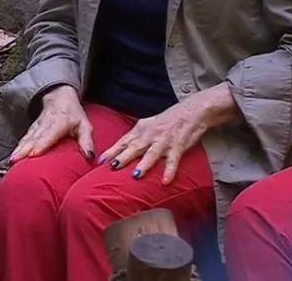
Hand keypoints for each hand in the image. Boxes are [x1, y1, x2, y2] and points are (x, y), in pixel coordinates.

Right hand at [9, 85, 93, 163]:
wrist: (59, 97)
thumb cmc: (73, 114)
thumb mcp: (84, 125)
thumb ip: (86, 141)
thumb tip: (90, 157)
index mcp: (59, 123)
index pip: (49, 135)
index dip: (41, 144)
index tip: (33, 154)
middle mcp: (45, 124)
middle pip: (33, 138)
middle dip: (24, 149)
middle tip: (15, 160)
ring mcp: (36, 126)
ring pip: (26, 138)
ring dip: (18, 149)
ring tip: (12, 160)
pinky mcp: (32, 129)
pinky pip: (24, 138)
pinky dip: (18, 147)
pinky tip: (13, 156)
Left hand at [97, 92, 220, 183]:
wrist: (190, 111)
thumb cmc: (167, 121)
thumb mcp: (148, 126)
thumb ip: (136, 137)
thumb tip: (121, 149)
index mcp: (141, 129)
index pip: (123, 141)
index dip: (112, 151)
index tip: (100, 160)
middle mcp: (150, 135)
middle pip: (134, 147)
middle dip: (122, 157)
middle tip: (111, 167)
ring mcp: (164, 140)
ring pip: (152, 153)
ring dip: (144, 164)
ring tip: (135, 175)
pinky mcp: (178, 146)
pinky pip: (173, 160)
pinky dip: (170, 171)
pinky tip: (165, 181)